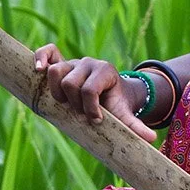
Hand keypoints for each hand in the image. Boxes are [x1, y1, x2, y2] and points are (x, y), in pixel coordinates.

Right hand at [33, 44, 156, 141]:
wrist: (111, 92)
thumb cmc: (115, 104)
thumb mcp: (125, 114)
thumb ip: (135, 125)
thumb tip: (152, 138)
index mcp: (106, 72)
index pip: (90, 89)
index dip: (90, 108)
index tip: (96, 120)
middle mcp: (89, 63)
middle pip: (70, 82)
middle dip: (74, 103)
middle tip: (81, 112)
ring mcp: (74, 62)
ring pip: (56, 70)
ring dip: (58, 92)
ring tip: (65, 103)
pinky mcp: (62, 63)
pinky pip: (49, 51)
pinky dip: (41, 57)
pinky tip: (37, 70)